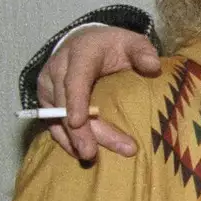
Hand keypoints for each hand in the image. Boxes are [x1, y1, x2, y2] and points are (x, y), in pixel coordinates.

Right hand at [37, 27, 158, 158]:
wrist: (85, 42)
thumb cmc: (113, 46)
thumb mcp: (132, 42)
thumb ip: (143, 52)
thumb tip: (153, 67)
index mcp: (79, 55)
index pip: (74, 80)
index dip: (75, 102)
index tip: (77, 122)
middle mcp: (57, 70)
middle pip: (66, 104)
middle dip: (81, 130)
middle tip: (93, 153)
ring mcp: (48, 87)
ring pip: (57, 117)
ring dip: (73, 139)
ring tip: (90, 157)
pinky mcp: (47, 100)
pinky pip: (52, 122)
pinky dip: (65, 139)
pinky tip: (79, 153)